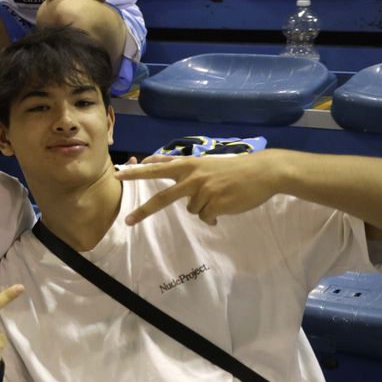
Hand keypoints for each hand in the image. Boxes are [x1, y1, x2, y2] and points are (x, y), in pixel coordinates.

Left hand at [117, 151, 281, 225]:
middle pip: (162, 198)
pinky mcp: (216, 204)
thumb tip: (153, 160)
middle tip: (127, 221)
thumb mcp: (203, 162)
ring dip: (203, 207)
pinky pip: (206, 217)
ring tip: (220, 196)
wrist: (263, 172)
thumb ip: (178, 163)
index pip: (157, 168)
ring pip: (192, 210)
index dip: (137, 172)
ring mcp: (204, 192)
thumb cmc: (233, 168)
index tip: (118, 174)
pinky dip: (214, 216)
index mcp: (189, 165)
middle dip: (143, 211)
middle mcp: (192, 178)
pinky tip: (226, 205)